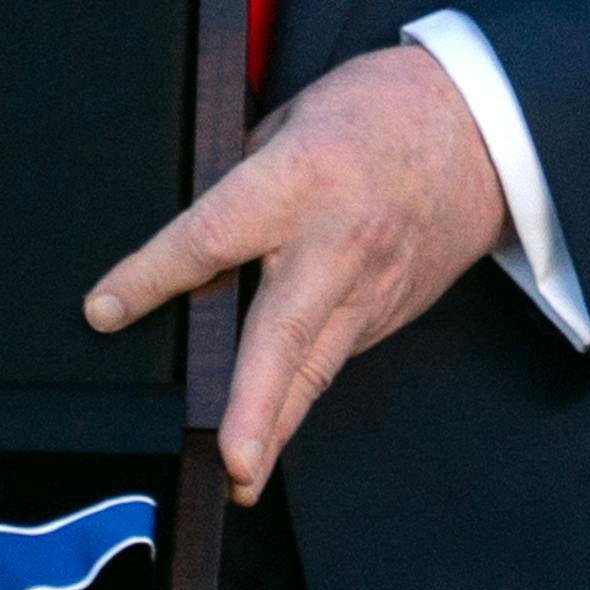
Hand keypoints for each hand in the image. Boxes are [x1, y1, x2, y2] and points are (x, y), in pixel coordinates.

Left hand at [84, 43, 507, 503]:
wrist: (485, 132)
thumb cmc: (380, 110)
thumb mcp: (293, 117)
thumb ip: (243, 179)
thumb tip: (195, 235)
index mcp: (300, 181)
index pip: (213, 237)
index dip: (153, 276)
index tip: (105, 309)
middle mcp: (336, 246)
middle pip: (284, 335)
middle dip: (256, 407)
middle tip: (233, 462)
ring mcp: (370, 289)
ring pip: (315, 369)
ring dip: (277, 428)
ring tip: (240, 480)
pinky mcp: (390, 313)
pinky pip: (332, 355)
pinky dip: (298, 389)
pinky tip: (269, 419)